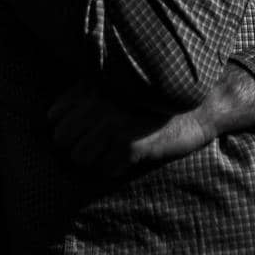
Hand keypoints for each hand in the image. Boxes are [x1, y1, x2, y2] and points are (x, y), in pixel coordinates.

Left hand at [48, 83, 218, 176]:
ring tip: (114, 151)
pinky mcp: (130, 145)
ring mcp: (113, 123)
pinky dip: (116, 168)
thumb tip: (53, 118)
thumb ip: (88, 92)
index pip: (53, 118)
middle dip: (77, 145)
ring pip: (79, 158)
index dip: (67, 127)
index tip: (85, 129)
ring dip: (94, 159)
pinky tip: (131, 156)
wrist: (200, 106)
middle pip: (62, 140)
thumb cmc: (157, 97)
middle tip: (100, 144)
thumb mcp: (121, 83)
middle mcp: (99, 102)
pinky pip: (105, 170)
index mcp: (94, 85)